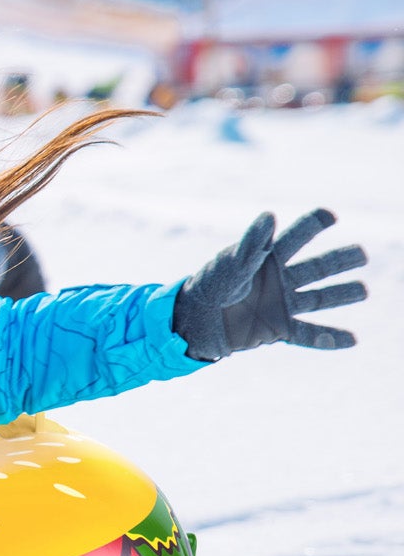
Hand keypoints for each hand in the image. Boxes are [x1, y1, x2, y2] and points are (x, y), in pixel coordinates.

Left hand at [173, 209, 366, 361]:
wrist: (192, 321)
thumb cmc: (209, 285)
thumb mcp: (231, 265)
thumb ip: (252, 245)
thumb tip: (270, 216)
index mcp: (267, 258)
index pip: (296, 237)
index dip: (313, 224)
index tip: (330, 215)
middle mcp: (279, 279)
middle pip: (317, 267)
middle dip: (340, 260)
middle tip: (361, 254)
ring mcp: (280, 304)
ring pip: (318, 298)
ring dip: (341, 294)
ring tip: (363, 290)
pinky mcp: (277, 328)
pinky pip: (307, 334)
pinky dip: (328, 339)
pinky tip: (352, 339)